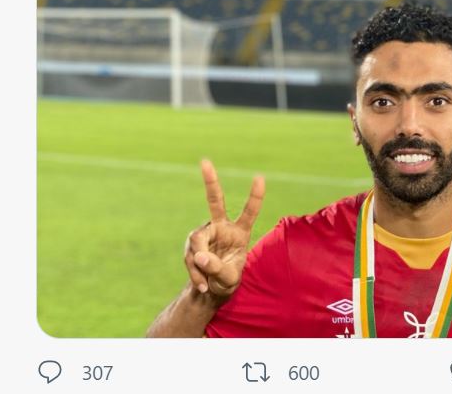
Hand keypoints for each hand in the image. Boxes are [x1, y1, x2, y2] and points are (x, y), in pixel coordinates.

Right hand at [184, 159, 264, 300]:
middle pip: (214, 201)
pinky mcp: (193, 243)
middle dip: (210, 181)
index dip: (255, 196)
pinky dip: (194, 272)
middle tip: (205, 161)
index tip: (260, 178)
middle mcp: (222, 228)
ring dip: (199, 265)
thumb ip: (217, 268)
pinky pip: (190, 255)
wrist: (212, 289)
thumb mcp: (229, 278)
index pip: (249, 212)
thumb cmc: (227, 280)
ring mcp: (205, 234)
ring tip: (206, 282)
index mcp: (240, 232)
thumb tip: (199, 256)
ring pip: (197, 242)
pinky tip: (202, 284)